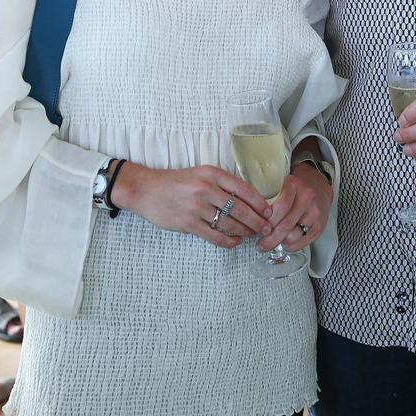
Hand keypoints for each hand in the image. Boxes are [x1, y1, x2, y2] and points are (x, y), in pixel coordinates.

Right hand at [114, 163, 271, 249]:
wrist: (146, 190)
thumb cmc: (176, 182)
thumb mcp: (200, 174)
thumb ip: (221, 184)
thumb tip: (246, 200)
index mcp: (212, 174)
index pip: (244, 189)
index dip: (260, 202)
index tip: (269, 211)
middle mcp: (206, 189)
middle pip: (240, 209)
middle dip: (257, 221)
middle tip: (266, 228)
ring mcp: (197, 207)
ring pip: (230, 224)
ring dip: (244, 232)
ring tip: (251, 235)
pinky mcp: (188, 223)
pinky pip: (215, 236)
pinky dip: (229, 241)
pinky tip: (235, 242)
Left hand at [258, 162, 331, 252]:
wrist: (318, 188)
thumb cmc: (294, 189)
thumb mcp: (281, 185)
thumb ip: (269, 197)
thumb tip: (253, 218)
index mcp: (294, 184)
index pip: (280, 207)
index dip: (267, 220)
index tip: (257, 227)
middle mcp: (307, 197)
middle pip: (285, 224)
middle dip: (270, 238)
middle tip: (260, 245)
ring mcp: (315, 212)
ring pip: (293, 235)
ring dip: (280, 242)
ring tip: (271, 243)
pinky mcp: (320, 225)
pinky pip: (303, 242)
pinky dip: (291, 246)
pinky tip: (284, 244)